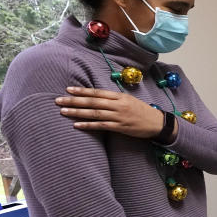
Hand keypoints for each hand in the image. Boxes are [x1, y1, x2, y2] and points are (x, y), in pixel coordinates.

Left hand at [56, 86, 170, 139]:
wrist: (157, 123)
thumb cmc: (142, 111)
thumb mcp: (129, 100)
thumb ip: (114, 99)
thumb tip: (97, 97)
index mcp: (120, 96)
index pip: (97, 92)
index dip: (82, 91)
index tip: (68, 89)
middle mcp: (118, 105)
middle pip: (92, 102)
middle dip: (74, 101)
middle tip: (58, 100)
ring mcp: (119, 116)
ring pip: (94, 113)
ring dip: (77, 112)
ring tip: (63, 111)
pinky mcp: (120, 127)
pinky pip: (101, 126)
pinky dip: (88, 125)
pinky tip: (76, 124)